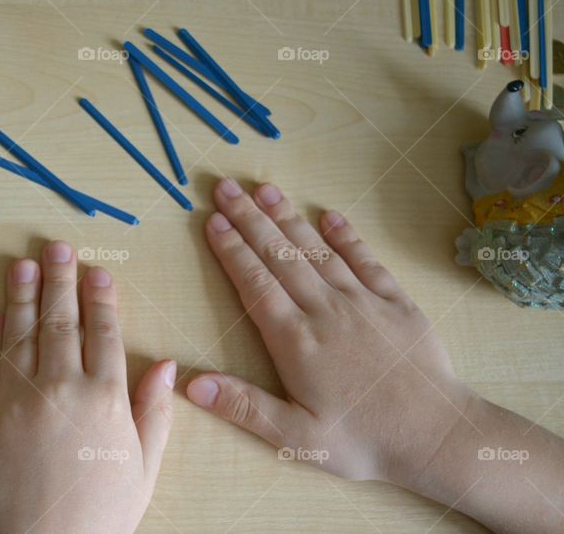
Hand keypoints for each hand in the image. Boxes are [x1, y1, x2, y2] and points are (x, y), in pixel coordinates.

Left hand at [0, 241, 175, 533]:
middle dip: (60, 279)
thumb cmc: (100, 516)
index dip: (101, 298)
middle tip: (56, 247)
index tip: (97, 271)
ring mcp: (16, 401)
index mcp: (105, 399)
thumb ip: (156, 413)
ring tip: (22, 265)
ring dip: (22, 295)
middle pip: (61, 321)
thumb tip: (168, 365)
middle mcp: (60, 390)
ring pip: (21, 334)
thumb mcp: (145, 468)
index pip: (105, 332)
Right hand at [187, 178, 472, 482]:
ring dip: (288, 218)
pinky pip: (366, 260)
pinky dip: (346, 236)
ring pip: (316, 250)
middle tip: (226, 187)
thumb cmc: (364, 441)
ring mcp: (362, 302)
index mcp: (295, 340)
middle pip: (279, 256)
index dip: (231, 250)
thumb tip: (190, 385)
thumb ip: (244, 407)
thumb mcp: (297, 436)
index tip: (213, 221)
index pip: (255, 283)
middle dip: (250, 219)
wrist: (437, 436)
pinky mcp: (395, 303)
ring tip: (265, 189)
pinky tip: (329, 216)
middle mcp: (325, 310)